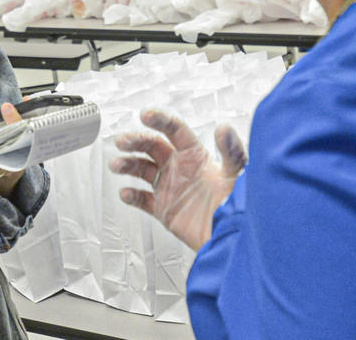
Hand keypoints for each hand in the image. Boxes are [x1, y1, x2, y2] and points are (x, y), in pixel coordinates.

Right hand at [110, 109, 245, 250]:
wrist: (232, 239)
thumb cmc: (239, 205)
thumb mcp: (237, 174)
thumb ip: (231, 152)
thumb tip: (223, 128)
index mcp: (195, 155)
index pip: (174, 130)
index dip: (160, 120)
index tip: (146, 115)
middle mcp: (179, 167)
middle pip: (152, 146)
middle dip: (135, 141)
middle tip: (122, 141)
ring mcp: (170, 188)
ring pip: (142, 169)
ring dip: (128, 164)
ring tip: (117, 165)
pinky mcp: (164, 209)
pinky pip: (142, 199)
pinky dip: (131, 195)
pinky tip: (125, 192)